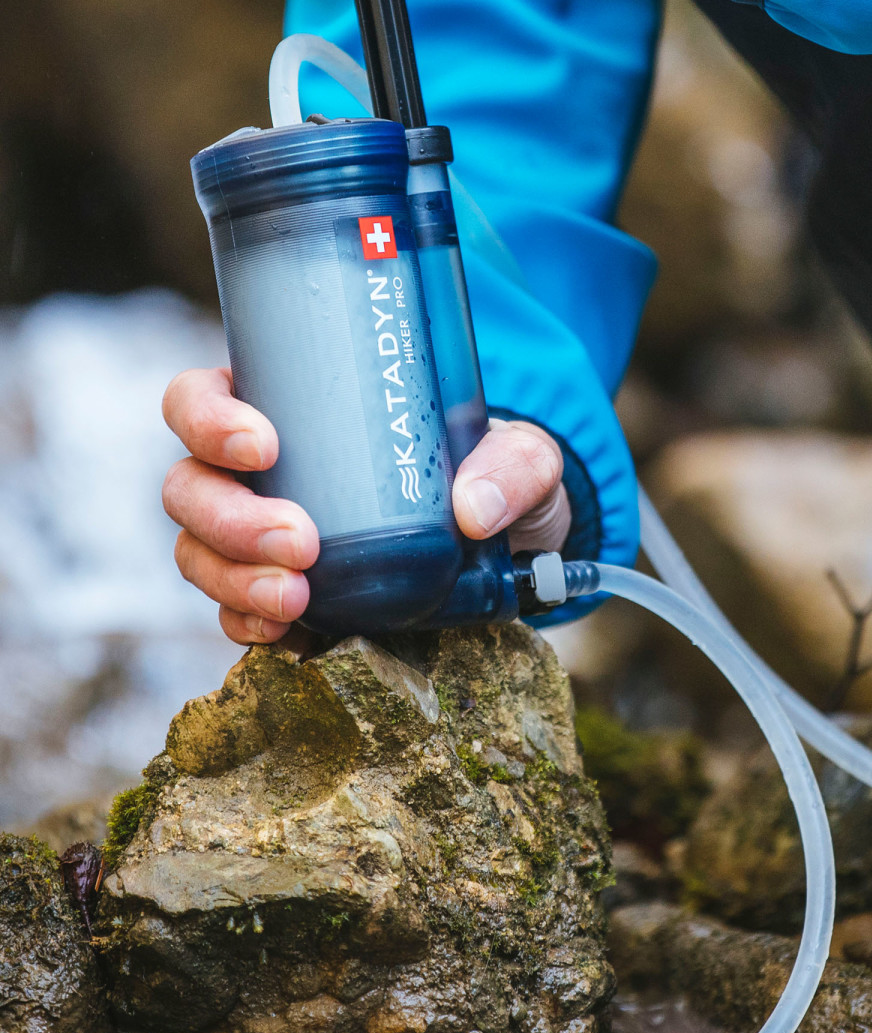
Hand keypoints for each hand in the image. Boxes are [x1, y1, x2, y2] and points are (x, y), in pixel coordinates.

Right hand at [162, 367, 571, 645]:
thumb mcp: (522, 454)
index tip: (264, 445)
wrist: (511, 546)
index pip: (201, 398)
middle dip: (230, 519)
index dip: (208, 418)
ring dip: (234, 579)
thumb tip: (474, 509)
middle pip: (189, 486)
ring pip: (199, 552)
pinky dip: (247, 624)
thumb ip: (513, 466)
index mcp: (289, 406)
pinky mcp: (281, 595)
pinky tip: (282, 633)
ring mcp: (260, 538)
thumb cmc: (496, 472)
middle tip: (300, 541)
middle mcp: (258, 473)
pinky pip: (234, 613)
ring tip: (296, 598)